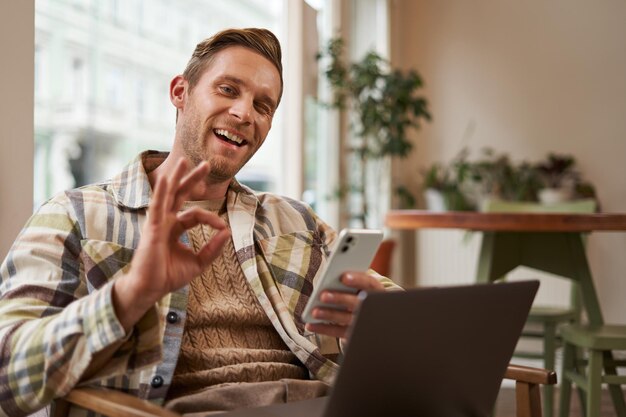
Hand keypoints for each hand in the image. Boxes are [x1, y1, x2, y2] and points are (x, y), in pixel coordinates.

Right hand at [113, 159, 229, 330]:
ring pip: (169, 194)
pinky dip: (162, 192)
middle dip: (193, 179)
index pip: (197, 214)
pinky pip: (157, 206)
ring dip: (177, 177)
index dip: (213, 219)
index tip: (223, 229)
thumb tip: (227, 232)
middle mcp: (166, 221)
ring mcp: (158, 222)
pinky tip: (167, 178)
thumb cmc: (169, 276)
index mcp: (175, 227)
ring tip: (185, 160)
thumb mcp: (199, 263)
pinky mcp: (152, 228)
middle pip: (181, 194)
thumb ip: (213, 248)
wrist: (151, 288)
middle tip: (207, 164)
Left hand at [304, 272, 383, 340]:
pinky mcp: (353, 335)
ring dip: (329, 315)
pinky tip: (310, 325)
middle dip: (340, 299)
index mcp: (375, 291)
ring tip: (314, 312)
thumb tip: (329, 279)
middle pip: (357, 303)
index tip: (344, 277)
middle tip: (323, 295)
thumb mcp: (359, 287)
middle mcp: (372, 307)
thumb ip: (349, 282)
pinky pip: (337, 332)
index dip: (358, 280)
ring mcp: (363, 323)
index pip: (369, 283)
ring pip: (346, 318)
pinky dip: (323, 329)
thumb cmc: (359, 294)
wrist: (373, 319)